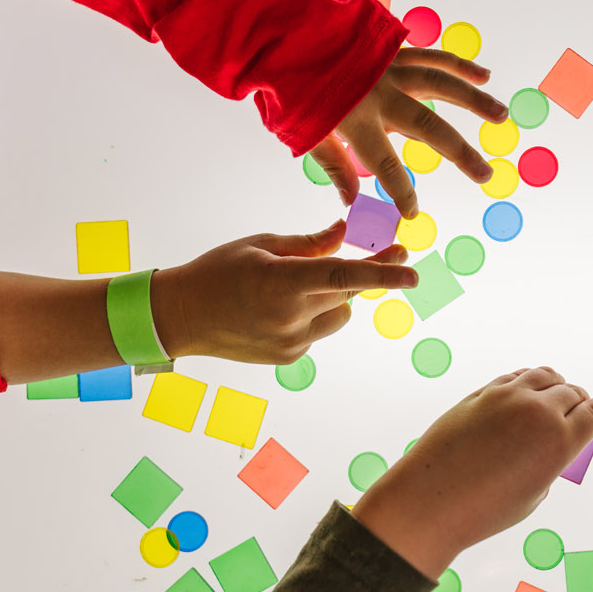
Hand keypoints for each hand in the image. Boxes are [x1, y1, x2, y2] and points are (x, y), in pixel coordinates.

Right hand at [150, 221, 415, 364]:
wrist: (180, 317)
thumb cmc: (217, 272)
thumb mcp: (262, 247)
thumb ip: (309, 244)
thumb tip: (345, 234)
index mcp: (281, 283)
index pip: (341, 277)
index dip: (381, 274)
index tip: (412, 271)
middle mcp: (289, 317)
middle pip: (346, 292)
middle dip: (364, 271)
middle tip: (392, 249)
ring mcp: (291, 342)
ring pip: (338, 314)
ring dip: (333, 296)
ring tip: (296, 286)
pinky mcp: (290, 357)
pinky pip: (319, 330)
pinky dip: (312, 315)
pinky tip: (277, 309)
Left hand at [309, 48, 508, 218]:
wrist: (285, 33)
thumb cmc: (292, 89)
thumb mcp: (306, 134)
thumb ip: (334, 166)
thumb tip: (352, 202)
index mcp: (357, 120)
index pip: (387, 167)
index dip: (401, 193)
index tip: (412, 212)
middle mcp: (381, 93)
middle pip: (429, 126)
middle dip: (461, 153)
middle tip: (486, 175)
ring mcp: (390, 68)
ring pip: (442, 83)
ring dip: (474, 100)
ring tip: (501, 115)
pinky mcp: (394, 50)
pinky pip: (432, 57)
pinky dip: (458, 65)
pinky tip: (483, 74)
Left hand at [352, 367, 592, 577]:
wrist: (431, 499)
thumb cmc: (483, 510)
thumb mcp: (532, 495)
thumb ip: (548, 463)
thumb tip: (547, 445)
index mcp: (559, 443)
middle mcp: (538, 413)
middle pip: (573, 392)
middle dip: (581, 402)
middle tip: (580, 409)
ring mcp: (508, 398)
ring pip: (545, 376)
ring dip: (557, 385)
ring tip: (556, 395)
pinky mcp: (482, 393)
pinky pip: (516, 377)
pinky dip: (529, 382)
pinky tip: (527, 391)